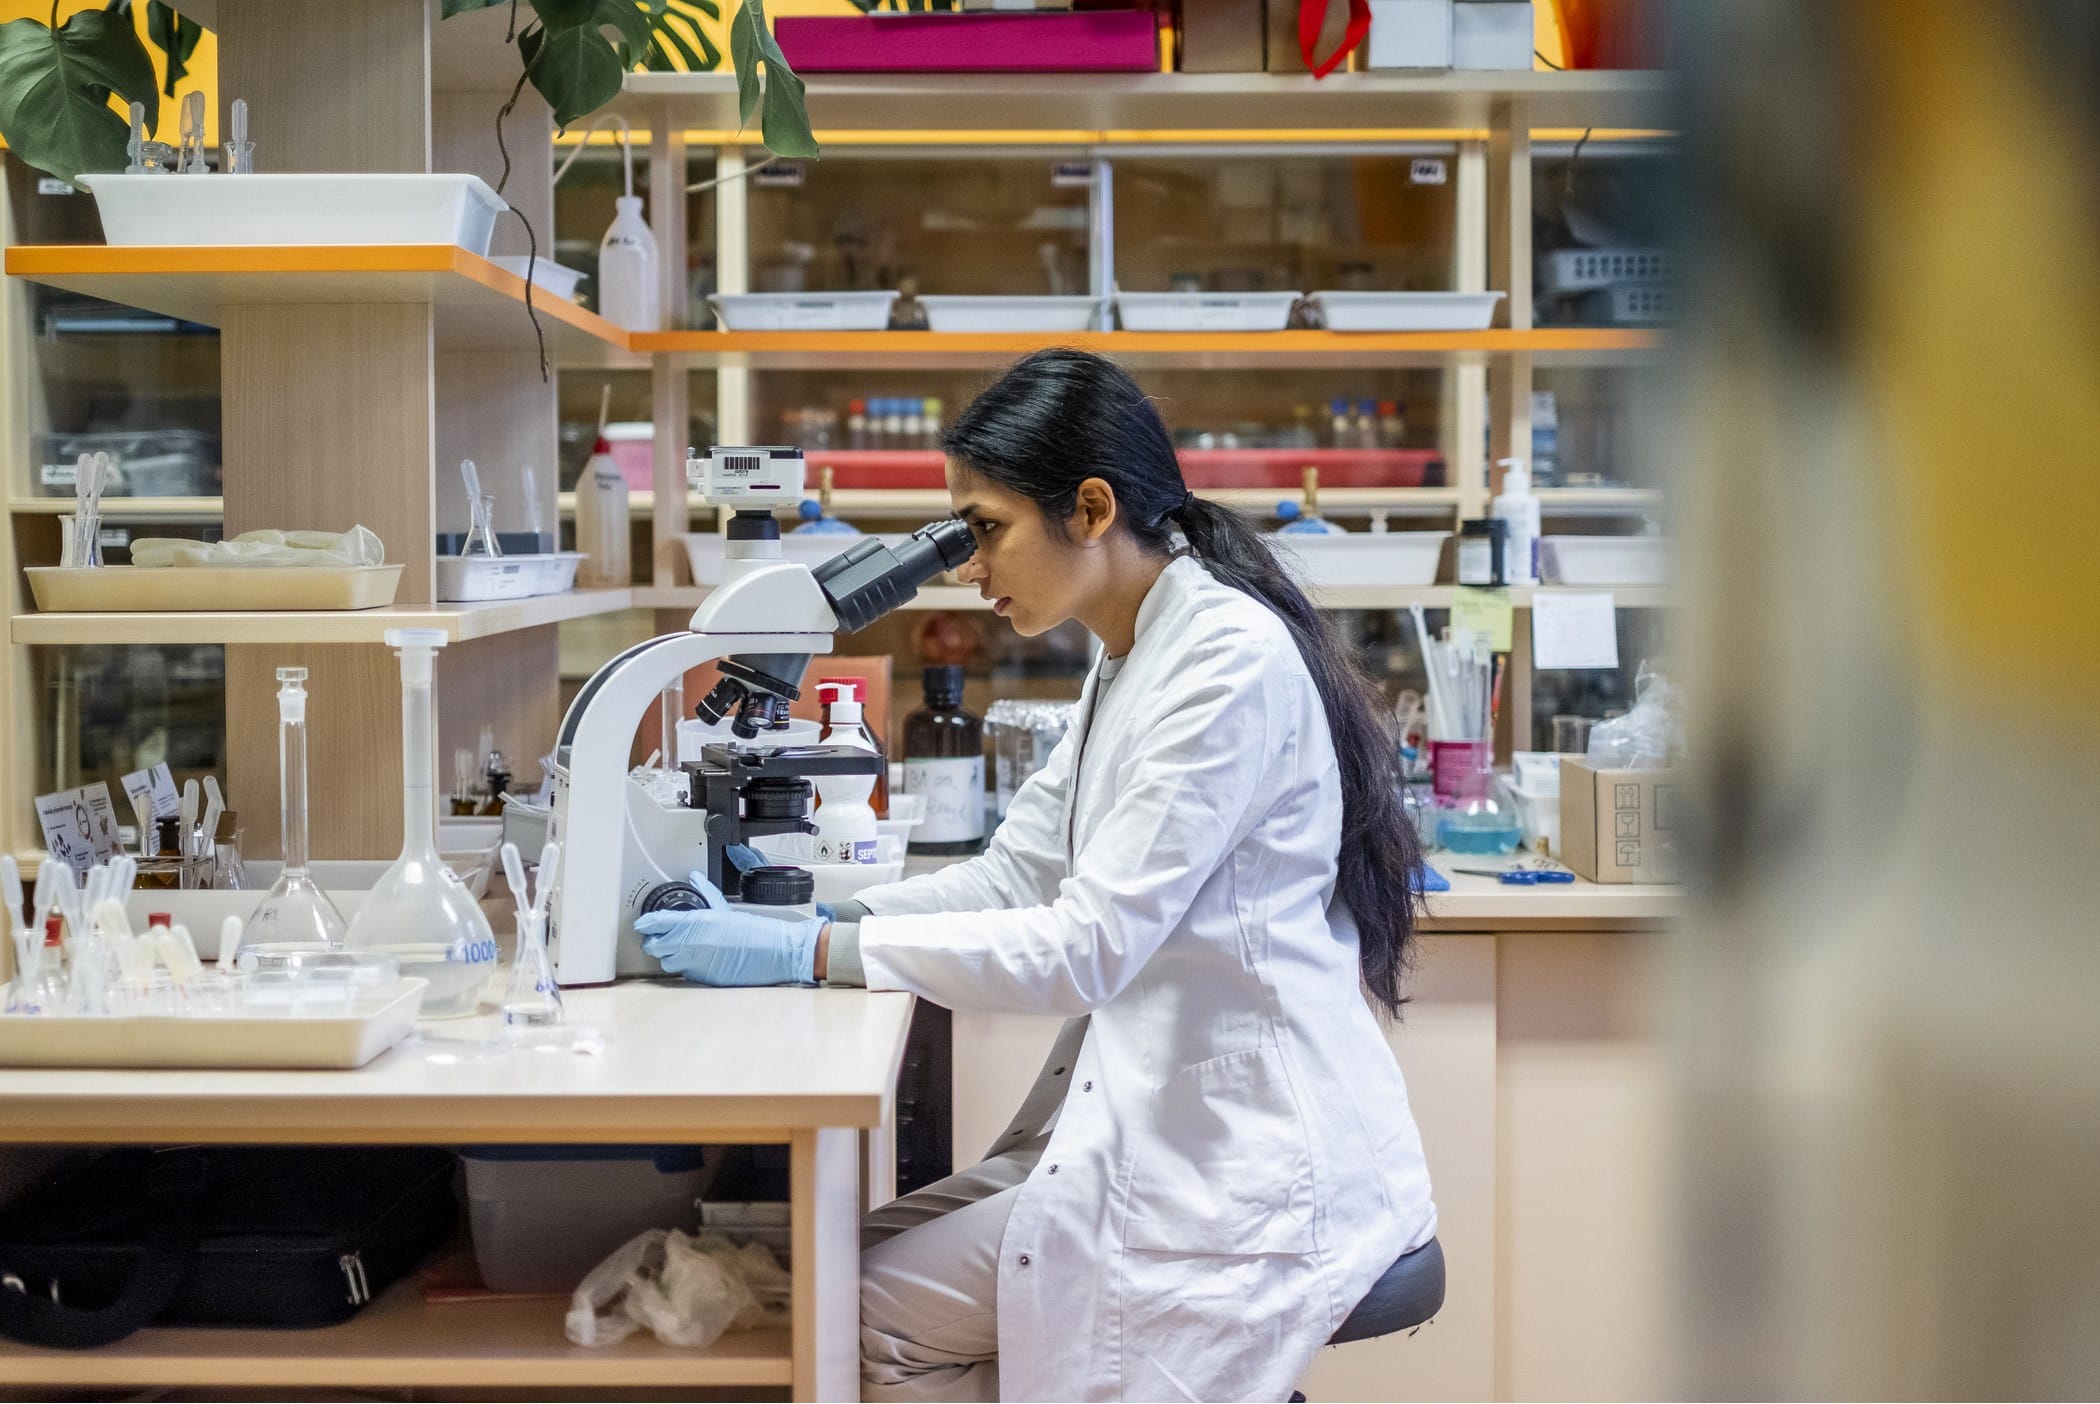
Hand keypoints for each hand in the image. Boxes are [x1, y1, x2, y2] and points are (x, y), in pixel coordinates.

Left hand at [635, 872, 822, 986]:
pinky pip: (683, 973)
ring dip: (668, 955)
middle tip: (660, 936)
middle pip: (653, 946)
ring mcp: (694, 964)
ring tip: (678, 948)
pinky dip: (685, 966)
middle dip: (654, 940)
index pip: (656, 923)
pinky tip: (695, 959)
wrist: (774, 953)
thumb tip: (695, 879)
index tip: (642, 922)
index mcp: (695, 923)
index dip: (645, 922)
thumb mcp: (726, 908)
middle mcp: (690, 945)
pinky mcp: (702, 979)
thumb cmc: (755, 932)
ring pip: (665, 962)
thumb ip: (706, 893)